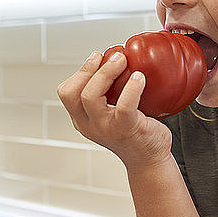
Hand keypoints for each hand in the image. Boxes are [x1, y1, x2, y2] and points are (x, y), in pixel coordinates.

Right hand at [57, 51, 172, 169]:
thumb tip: (119, 57)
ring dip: (105, 73)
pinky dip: (131, 88)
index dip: (80, 72)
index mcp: (83, 120)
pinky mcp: (126, 129)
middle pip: (74, 93)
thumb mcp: (112, 114)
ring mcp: (105, 129)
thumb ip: (109, 93)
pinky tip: (140, 78)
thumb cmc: (135, 133)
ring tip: (123, 61)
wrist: (150, 160)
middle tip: (114, 56)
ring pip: (90, 97)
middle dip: (90, 69)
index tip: (97, 57)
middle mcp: (89, 125)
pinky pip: (123, 106)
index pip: (67, 92)